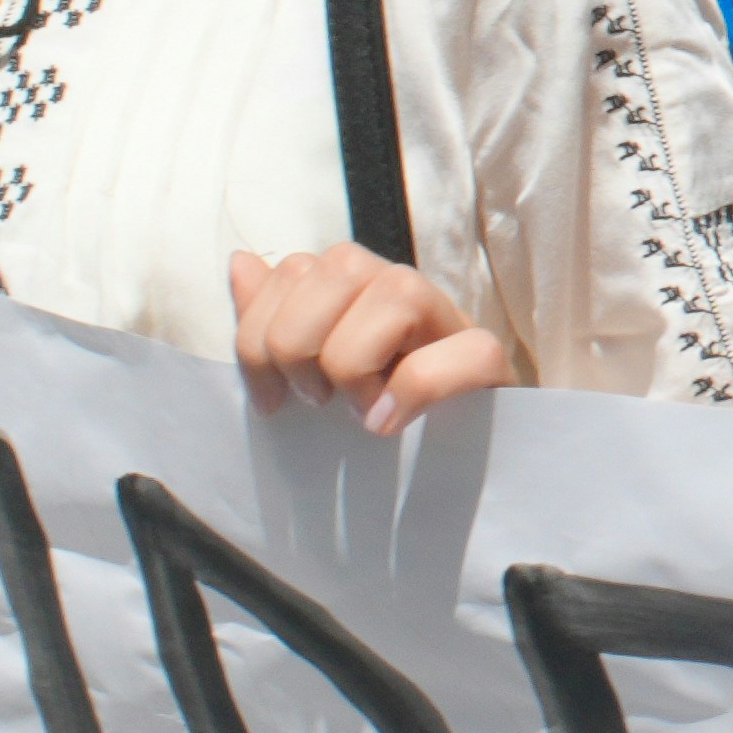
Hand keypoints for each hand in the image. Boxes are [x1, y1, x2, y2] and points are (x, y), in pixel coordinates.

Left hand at [222, 247, 523, 425]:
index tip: (269, 400)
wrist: (453, 470)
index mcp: (356, 292)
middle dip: (301, 341)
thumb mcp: (311, 377)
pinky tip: (388, 425)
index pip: (296, 269)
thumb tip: (240, 261)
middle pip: (342, 264)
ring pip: (400, 290)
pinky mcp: (491, 365)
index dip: (259, 333)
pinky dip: (414, 389)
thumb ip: (272, 320)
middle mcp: (403, 292)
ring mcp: (452, 323)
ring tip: (356, 410)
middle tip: (315, 400)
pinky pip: (467, 350)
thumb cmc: (371, 422)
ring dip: (356, 359)